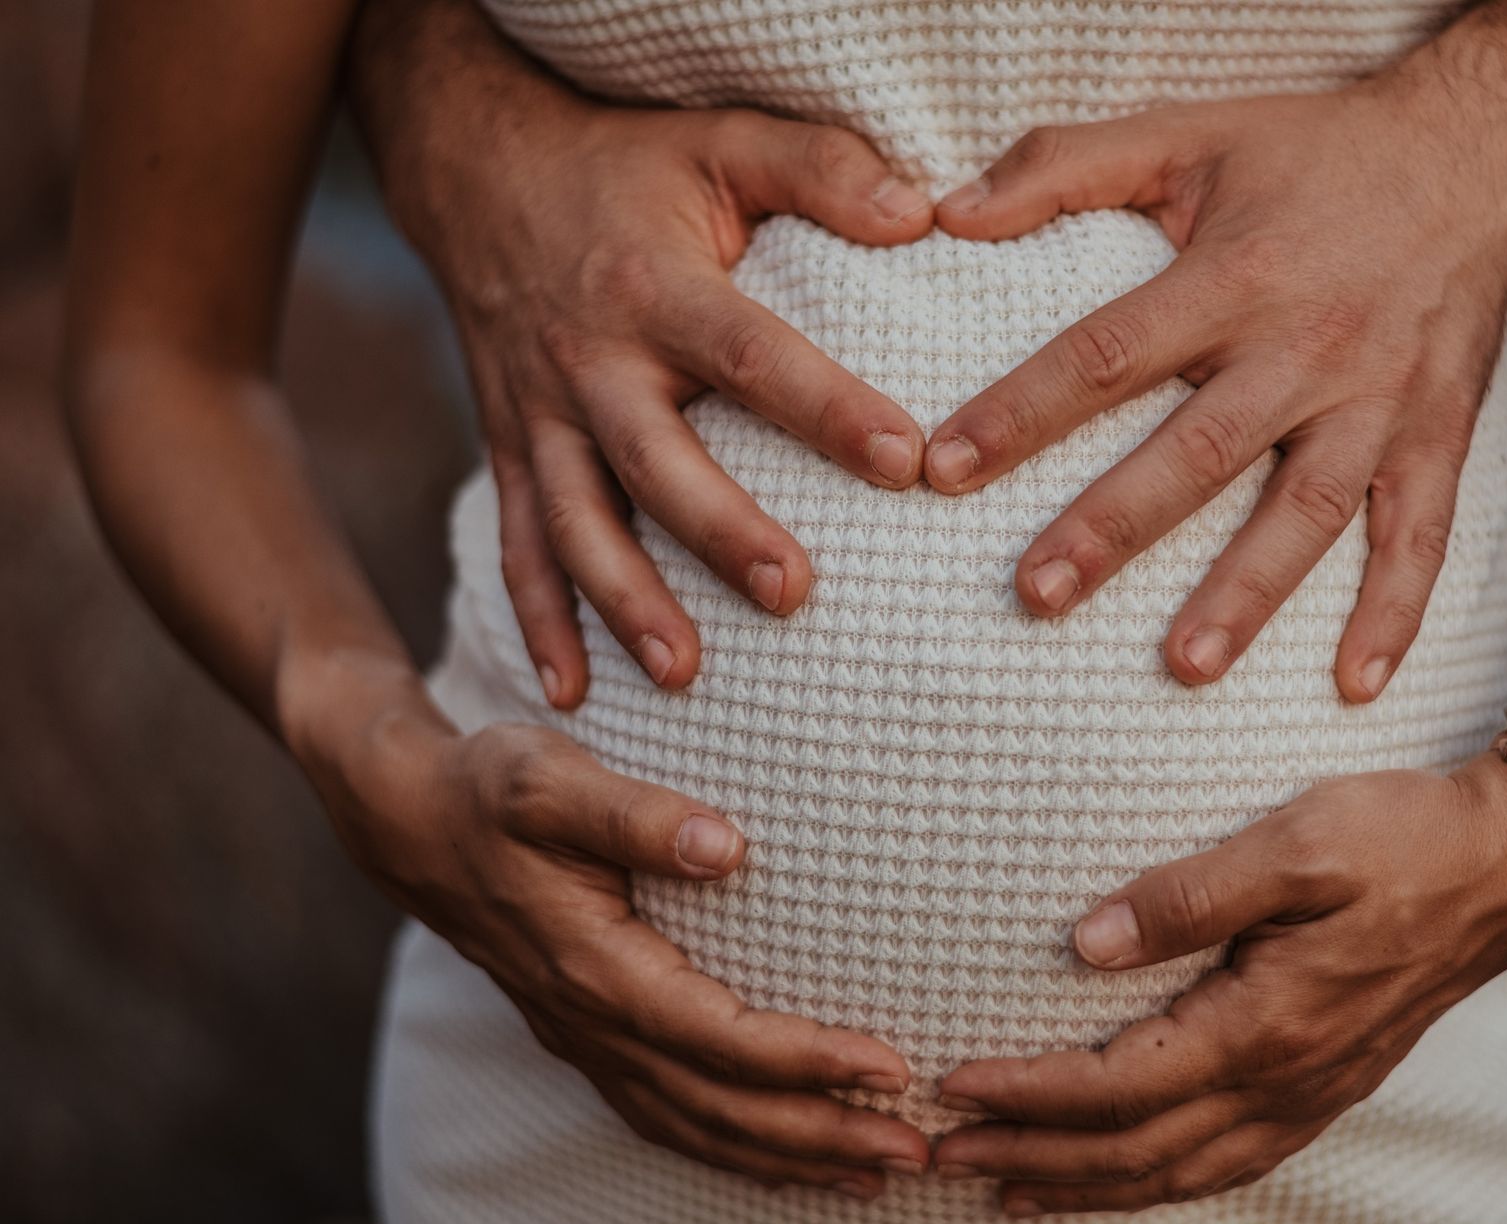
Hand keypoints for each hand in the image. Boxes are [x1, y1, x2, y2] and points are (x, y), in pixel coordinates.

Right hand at [300, 664, 929, 1196]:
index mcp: (595, 967)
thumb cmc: (487, 790)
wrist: (411, 825)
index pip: (719, 1036)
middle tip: (916, 1148)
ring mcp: (589, 1042)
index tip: (890, 1065)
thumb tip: (726, 845)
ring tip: (878, 1172)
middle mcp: (593, 1023)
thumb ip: (634, 812)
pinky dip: (736, 1146)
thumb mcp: (547, 779)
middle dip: (821, 1135)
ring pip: (698, 1127)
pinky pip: (670, 1117)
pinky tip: (790, 1156)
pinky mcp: (592, 1041)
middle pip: (720, 1105)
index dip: (807, 1060)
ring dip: (789, 1156)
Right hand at [360, 27, 935, 703]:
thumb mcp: (723, 138)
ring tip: (686, 673)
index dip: (826, 406)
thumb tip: (923, 212)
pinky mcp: (508, 446)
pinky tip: (571, 693)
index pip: (749, 353)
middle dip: (719, 530)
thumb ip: (822, 169)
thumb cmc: (626, 160)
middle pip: (652, 459)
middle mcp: (589, 360)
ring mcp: (539, 413)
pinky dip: (537, 619)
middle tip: (794, 593)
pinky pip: (517, 542)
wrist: (475, 164)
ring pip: (576, 521)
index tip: (906, 460)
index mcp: (654, 286)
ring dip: (624, 602)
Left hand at [924, 89, 1506, 697]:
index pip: (1111, 352)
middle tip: (1036, 594)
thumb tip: (948, 213)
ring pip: (1305, 510)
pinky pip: (1421, 534)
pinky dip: (1394, 612)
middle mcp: (1308, 347)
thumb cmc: (1312, 152)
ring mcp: (1378, 402)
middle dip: (1115, 526)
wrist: (1475, 157)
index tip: (944, 467)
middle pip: (1200, 450)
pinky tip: (1354, 688)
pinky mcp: (1436, 437)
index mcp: (1236, 276)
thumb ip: (1064, 165)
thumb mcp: (1188, 131)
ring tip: (1183, 668)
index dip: (1025, 410)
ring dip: (1246, 593)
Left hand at [931, 757, 1506, 1214]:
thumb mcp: (1295, 844)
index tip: (951, 1083)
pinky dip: (1155, 1181)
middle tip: (939, 1155)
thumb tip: (1086, 943)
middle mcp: (1283, 1082)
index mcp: (1264, 1026)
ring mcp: (1307, 1096)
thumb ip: (1189, 895)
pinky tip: (1122, 1177)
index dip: (1026, 1094)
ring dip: (1083, 1186)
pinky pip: (1224, 1164)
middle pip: (1132, 1150)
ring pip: (1176, 1172)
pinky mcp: (1323, 1089)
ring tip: (1005, 1189)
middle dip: (1029, 1159)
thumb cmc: (1401, 840)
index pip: (1115, 1084)